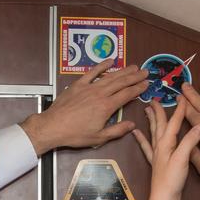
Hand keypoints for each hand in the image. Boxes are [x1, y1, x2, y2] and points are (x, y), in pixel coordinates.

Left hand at [20, 59, 148, 152]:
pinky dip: (101, 66)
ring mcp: (89, 87)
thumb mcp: (99, 138)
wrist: (53, 126)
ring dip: (123, 70)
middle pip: (121, 82)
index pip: (127, 94)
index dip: (138, 89)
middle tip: (145, 72)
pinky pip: (92, 72)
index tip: (146, 84)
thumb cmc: (76, 134)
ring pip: (110, 76)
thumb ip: (117, 130)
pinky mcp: (78, 84)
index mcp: (107, 107)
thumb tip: (132, 125)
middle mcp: (100, 94)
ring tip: (133, 66)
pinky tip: (110, 61)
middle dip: (135, 76)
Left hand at [132, 97, 199, 199]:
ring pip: (153, 132)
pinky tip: (136, 133)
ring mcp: (156, 154)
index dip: (179, 109)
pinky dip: (141, 138)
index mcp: (166, 143)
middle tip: (155, 98)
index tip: (182, 97)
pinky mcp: (155, 163)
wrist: (163, 198)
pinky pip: (146, 146)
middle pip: (159, 124)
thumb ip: (190, 141)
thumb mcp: (183, 158)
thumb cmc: (172, 180)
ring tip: (147, 109)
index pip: (173, 122)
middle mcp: (159, 146)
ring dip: (151, 120)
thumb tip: (199, 126)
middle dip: (159, 111)